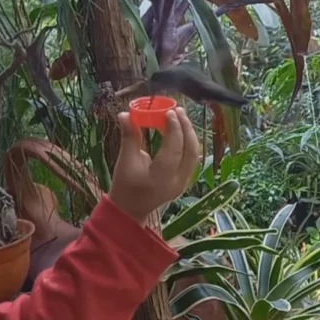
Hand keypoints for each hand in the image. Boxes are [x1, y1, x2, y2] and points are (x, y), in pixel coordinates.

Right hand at [108, 107, 199, 224]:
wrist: (130, 209)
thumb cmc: (125, 186)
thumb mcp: (125, 162)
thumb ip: (129, 137)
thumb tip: (125, 114)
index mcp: (160, 178)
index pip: (174, 150)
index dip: (174, 129)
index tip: (170, 112)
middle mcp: (177, 182)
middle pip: (190, 151)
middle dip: (186, 128)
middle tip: (178, 110)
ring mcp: (183, 183)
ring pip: (194, 154)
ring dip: (189, 134)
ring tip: (181, 117)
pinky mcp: (185, 181)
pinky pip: (192, 158)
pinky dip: (188, 142)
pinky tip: (181, 130)